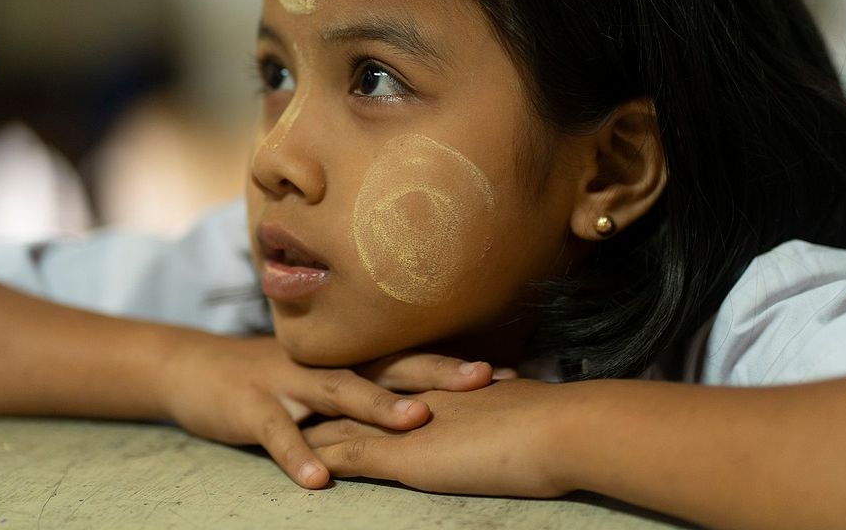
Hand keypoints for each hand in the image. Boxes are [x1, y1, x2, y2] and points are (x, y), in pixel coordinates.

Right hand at [157, 333, 498, 488]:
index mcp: (349, 358)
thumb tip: (427, 401)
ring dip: (377, 407)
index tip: (510, 372)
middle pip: (388, 365)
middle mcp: (327, 364)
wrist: (197, 369)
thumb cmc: (273, 379)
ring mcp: (290, 384)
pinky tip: (319, 480)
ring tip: (415, 423)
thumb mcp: (324, 377)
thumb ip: (368, 384)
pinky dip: (298, 456)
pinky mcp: (253, 409)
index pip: (411, 357)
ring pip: (339, 392)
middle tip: (485, 380)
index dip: (457, 365)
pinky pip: (279, 434)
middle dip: (437, 373)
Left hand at [305, 378, 575, 497]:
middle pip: (363, 390)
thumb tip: (515, 402)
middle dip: (332, 394)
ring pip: (349, 422)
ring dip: (318, 428)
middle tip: (300, 393)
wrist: (558, 429)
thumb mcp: (522, 406)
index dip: (371, 379)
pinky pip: (353, 456)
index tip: (347, 378)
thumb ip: (505, 403)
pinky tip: (306, 468)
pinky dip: (327, 461)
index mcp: (447, 382)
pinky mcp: (404, 456)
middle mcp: (420, 395)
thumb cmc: (556, 423)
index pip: (397, 377)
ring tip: (287, 429)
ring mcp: (409, 424)